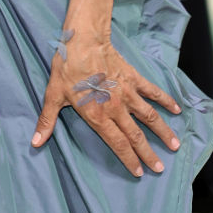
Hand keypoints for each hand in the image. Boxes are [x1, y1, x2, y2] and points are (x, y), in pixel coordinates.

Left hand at [32, 33, 180, 176]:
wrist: (84, 39)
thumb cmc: (67, 67)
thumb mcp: (53, 94)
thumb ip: (47, 120)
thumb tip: (35, 142)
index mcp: (98, 116)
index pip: (117, 143)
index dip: (129, 159)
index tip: (139, 172)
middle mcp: (116, 108)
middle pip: (136, 135)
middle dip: (148, 154)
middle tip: (160, 168)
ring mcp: (127, 93)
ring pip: (149, 117)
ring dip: (162, 132)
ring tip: (175, 146)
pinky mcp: (133, 77)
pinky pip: (152, 91)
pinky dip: (165, 100)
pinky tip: (176, 109)